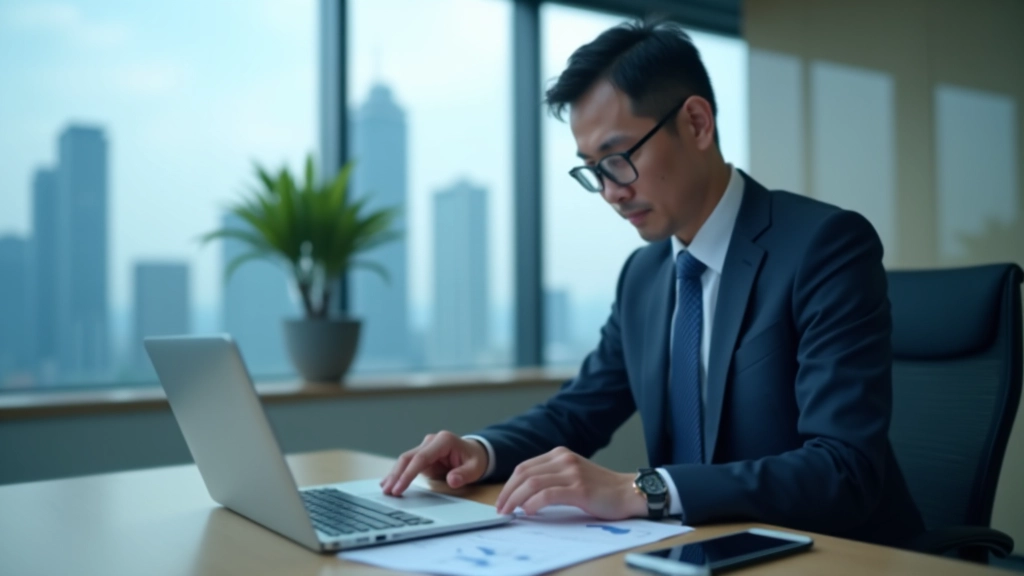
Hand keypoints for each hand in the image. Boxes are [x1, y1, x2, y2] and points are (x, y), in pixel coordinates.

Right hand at [380, 431, 488, 495]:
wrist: (475, 452)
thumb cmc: (475, 459)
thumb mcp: (475, 468)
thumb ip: (464, 474)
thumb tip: (452, 480)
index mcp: (443, 441)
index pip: (421, 457)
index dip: (408, 473)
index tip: (399, 488)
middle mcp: (431, 441)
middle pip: (408, 457)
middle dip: (396, 474)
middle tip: (387, 491)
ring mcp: (425, 447)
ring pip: (405, 460)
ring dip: (394, 475)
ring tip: (384, 489)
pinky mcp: (422, 455)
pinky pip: (408, 464)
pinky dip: (399, 473)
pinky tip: (388, 482)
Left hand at [495, 447, 647, 518]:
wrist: (628, 492)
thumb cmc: (601, 488)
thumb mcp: (573, 474)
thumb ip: (552, 478)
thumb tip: (523, 496)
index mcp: (560, 454)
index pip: (524, 467)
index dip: (509, 484)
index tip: (502, 499)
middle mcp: (564, 459)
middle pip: (524, 473)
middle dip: (508, 492)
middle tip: (501, 508)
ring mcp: (572, 473)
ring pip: (532, 483)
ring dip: (516, 499)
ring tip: (510, 512)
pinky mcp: (579, 488)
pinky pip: (548, 494)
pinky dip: (533, 503)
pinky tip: (529, 511)